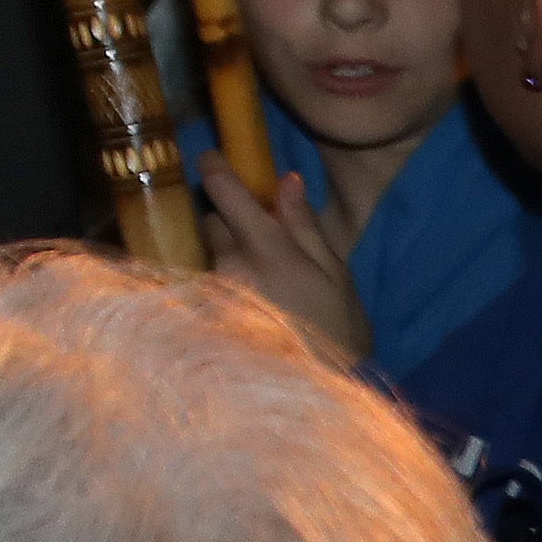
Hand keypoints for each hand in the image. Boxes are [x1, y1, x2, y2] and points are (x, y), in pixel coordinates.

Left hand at [196, 152, 367, 370]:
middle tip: (263, 239)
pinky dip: (226, 282)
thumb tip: (286, 180)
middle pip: (213, 221)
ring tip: (267, 283)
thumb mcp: (334, 273)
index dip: (215, 168)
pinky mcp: (204, 313)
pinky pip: (209, 281)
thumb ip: (304, 225)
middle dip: (231, 222)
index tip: (211, 155)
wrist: (317, 386)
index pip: (225, 194)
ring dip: (230, 255)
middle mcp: (229, 265)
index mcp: (267, 250)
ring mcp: (213, 291)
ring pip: (212, 253)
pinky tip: (254, 302)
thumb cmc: (337, 328)